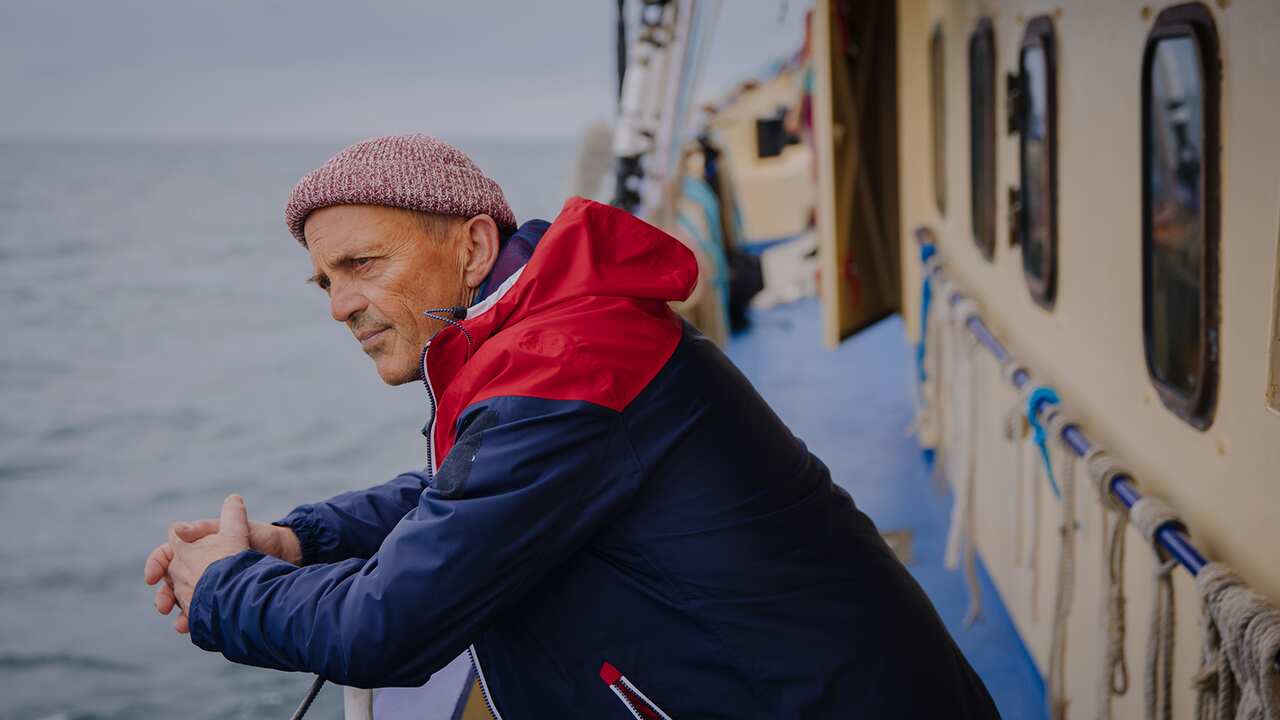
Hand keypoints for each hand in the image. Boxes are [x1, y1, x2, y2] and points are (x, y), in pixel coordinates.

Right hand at [162, 494, 252, 622]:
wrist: (287, 554)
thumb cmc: (262, 537)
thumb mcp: (235, 527)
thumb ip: (207, 527)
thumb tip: (178, 529)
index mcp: (199, 546)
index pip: (167, 555)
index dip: (156, 564)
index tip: (152, 577)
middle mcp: (200, 565)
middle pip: (169, 582)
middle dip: (163, 595)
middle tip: (163, 606)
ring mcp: (209, 584)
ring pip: (182, 601)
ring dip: (177, 612)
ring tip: (180, 624)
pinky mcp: (220, 600)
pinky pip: (200, 614)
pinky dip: (193, 622)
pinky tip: (191, 628)